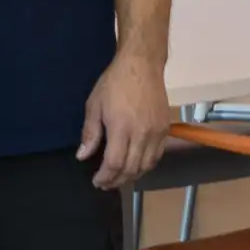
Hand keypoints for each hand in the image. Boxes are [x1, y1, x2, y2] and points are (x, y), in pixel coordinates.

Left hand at [77, 54, 169, 189]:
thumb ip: (90, 133)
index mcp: (121, 128)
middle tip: (105, 184)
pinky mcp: (166, 129)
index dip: (105, 177)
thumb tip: (83, 156)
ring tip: (119, 178)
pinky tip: (136, 166)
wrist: (141, 65)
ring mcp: (157, 133)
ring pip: (147, 165)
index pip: (115, 164)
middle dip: (117, 180)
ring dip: (132, 176)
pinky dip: (146, 165)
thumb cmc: (114, 83)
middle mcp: (142, 134)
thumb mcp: (94, 105)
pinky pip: (157, 155)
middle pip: (131, 169)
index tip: (97, 181)